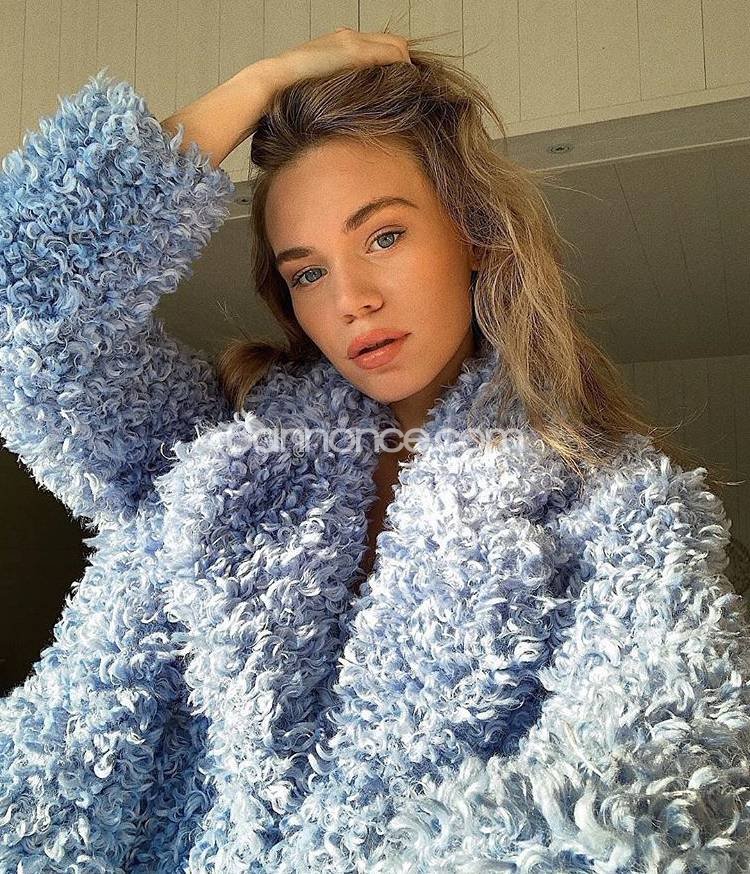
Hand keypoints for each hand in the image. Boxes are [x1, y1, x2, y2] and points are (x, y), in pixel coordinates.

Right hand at [266, 27, 411, 92]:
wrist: (275, 81)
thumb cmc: (292, 89)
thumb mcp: (319, 84)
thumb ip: (336, 85)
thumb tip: (348, 103)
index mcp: (340, 42)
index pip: (379, 44)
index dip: (395, 60)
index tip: (401, 81)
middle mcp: (349, 36)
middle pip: (393, 41)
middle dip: (405, 62)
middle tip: (412, 85)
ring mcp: (352, 42)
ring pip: (396, 46)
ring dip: (407, 66)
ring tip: (410, 88)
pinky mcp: (355, 52)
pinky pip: (391, 55)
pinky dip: (402, 68)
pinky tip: (405, 85)